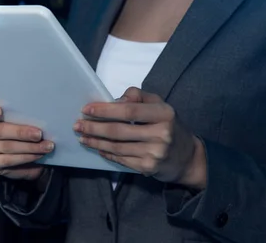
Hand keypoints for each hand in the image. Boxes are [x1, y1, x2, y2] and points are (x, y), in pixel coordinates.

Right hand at [0, 104, 54, 182]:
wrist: (22, 159)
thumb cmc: (22, 134)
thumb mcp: (22, 124)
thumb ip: (24, 119)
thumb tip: (41, 117)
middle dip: (20, 132)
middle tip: (39, 134)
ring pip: (6, 146)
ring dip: (29, 147)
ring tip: (46, 147)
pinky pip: (8, 160)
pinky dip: (26, 157)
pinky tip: (38, 155)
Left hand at [74, 88, 206, 188]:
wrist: (187, 157)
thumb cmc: (168, 125)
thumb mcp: (160, 105)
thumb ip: (138, 96)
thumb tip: (114, 100)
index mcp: (164, 113)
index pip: (129, 110)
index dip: (105, 110)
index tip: (87, 109)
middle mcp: (161, 134)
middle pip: (119, 131)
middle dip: (94, 127)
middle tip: (78, 125)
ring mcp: (155, 153)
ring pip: (117, 147)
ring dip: (96, 142)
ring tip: (82, 137)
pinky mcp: (148, 168)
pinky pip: (121, 159)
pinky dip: (106, 153)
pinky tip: (97, 148)